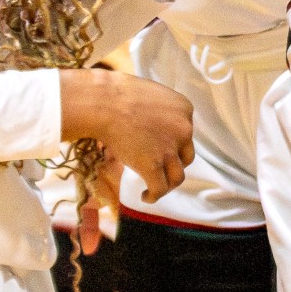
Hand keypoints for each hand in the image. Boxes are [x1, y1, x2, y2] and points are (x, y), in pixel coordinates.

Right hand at [60, 69, 192, 212]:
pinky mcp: (153, 165)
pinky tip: (145, 196)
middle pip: (186, 156)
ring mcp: (169, 149)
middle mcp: (183, 129)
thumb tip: (154, 132)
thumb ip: (160, 113)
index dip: (174, 145)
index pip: (186, 134)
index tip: (161, 149)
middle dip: (173, 164)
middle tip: (158, 168)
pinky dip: (154, 196)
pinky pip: (160, 189)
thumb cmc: (118, 94)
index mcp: (184, 109)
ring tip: (155, 187)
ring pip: (177, 177)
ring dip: (167, 184)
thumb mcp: (151, 97)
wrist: (104, 103)